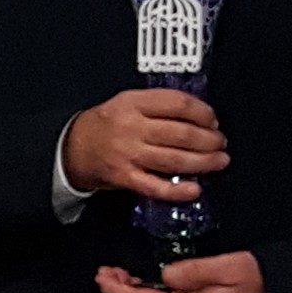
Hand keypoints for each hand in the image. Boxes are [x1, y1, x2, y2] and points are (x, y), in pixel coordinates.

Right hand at [63, 89, 228, 203]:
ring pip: (174, 159)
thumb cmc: (105, 125)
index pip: (177, 104)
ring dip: (204, 162)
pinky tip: (194, 189)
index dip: (203, 112)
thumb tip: (200, 118)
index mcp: (133, 103)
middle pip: (181, 133)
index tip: (212, 120)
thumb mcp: (127, 102)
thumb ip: (159, 106)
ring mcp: (127, 154)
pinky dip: (177, 190)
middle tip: (219, 143)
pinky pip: (156, 187)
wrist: (72, 147)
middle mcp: (130, 128)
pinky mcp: (124, 177)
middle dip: (209, 140)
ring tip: (218, 161)